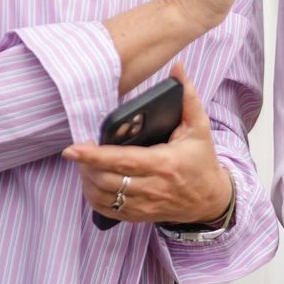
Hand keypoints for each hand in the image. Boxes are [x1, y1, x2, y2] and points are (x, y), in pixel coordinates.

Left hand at [64, 64, 233, 225]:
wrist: (211, 199)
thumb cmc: (202, 161)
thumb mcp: (200, 127)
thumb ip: (188, 97)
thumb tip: (179, 68)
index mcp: (164, 163)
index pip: (123, 161)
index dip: (95, 156)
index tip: (73, 149)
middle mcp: (153, 187)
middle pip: (107, 181)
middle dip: (86, 167)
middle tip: (77, 153)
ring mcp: (146, 204)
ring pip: (104, 198)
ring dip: (87, 182)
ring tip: (84, 166)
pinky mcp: (141, 215)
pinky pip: (109, 212)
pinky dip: (95, 199)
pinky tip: (92, 184)